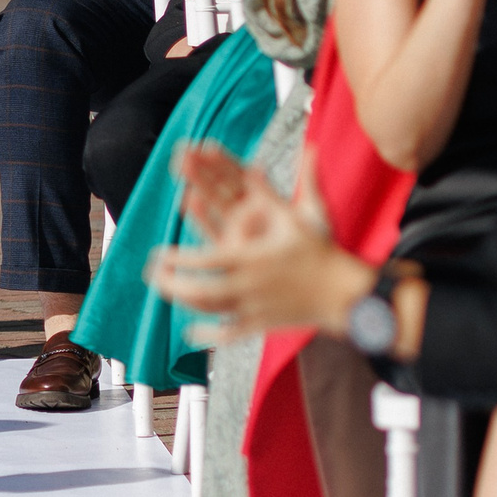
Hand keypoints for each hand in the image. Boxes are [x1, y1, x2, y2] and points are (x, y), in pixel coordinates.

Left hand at [145, 143, 374, 347]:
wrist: (346, 295)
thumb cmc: (319, 252)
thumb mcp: (295, 218)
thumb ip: (268, 192)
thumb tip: (255, 163)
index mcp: (254, 259)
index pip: (207, 260)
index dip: (179, 258)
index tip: (158, 254)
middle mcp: (251, 286)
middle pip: (202, 291)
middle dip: (172, 284)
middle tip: (151, 274)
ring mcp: (256, 309)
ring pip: (212, 312)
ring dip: (184, 303)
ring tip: (164, 292)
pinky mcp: (263, 325)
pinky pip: (230, 333)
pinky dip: (209, 334)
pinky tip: (189, 332)